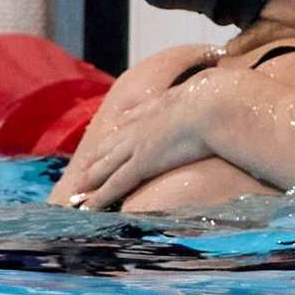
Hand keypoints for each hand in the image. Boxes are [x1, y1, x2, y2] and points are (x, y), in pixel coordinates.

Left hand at [68, 90, 219, 209]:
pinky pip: (115, 183)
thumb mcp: (204, 89)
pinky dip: (100, 197)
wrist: (214, 105)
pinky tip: (89, 207)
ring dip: (89, 181)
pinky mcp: (142, 162)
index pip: (127, 124)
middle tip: (81, 174)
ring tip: (77, 192)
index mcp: (154, 108)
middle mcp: (140, 127)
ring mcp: (137, 145)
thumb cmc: (217, 98)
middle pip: (109, 146)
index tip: (107, 144)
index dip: (116, 137)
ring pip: (105, 167)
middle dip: (94, 161)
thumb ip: (199, 90)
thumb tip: (209, 87)